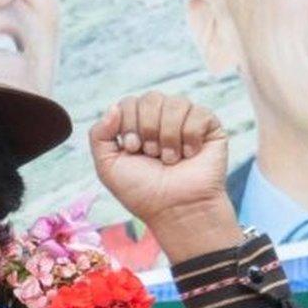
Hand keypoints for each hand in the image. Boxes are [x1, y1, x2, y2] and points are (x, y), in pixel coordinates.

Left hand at [89, 92, 241, 263]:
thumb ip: (99, 135)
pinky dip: (190, 138)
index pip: (129, 103)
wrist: (174, 209)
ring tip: (170, 159)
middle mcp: (161, 119)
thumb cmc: (142, 191)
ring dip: (168, 136)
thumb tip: (114, 107)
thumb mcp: (107, 167)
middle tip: (152, 154)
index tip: (133, 150)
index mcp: (137, 125)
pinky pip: (198, 113)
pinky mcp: (209, 127)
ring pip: (175, 103)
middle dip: (148, 129)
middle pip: (151, 98)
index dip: (128, 125)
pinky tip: (189, 155)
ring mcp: (185, 121)